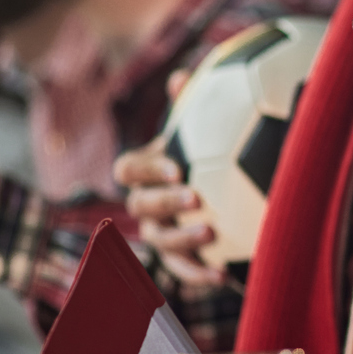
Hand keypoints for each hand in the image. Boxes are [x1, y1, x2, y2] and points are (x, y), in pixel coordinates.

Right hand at [114, 73, 226, 286]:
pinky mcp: (177, 258)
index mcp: (143, 170)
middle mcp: (143, 203)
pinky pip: (181, 270)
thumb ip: (191, 103)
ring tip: (211, 232)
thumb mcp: (200, 126)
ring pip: (158, 241)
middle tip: (195, 196)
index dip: (147, 168)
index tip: (176, 166)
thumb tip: (183, 78)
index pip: (128, 168)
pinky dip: (199, 274)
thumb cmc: (206, 148)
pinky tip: (224, 276)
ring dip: (181, 238)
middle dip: (164, 201)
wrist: (222, 185)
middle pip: (140, 205)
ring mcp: (157, 232)